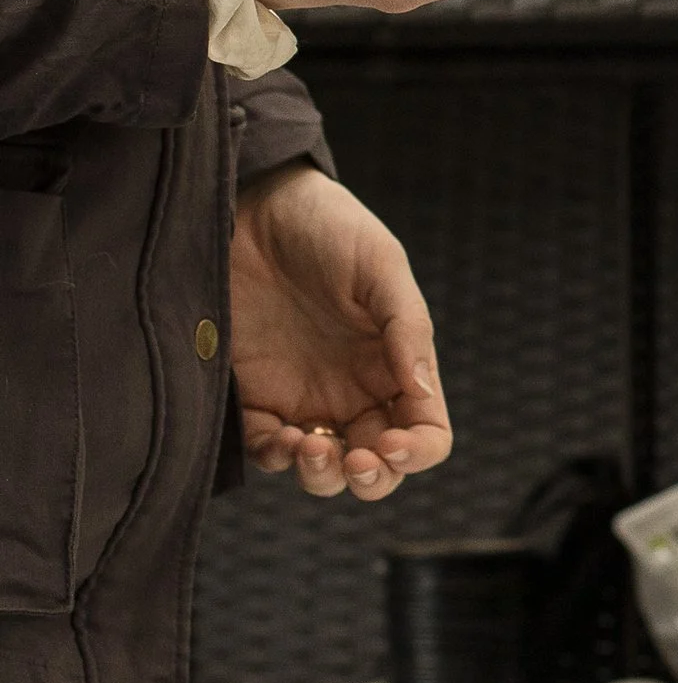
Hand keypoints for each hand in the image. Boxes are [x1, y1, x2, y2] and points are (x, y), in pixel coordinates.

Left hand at [231, 164, 450, 500]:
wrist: (247, 204)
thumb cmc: (326, 226)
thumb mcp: (380, 265)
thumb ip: (406, 328)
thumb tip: (422, 394)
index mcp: (399, 364)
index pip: (425, 431)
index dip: (416, 451)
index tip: (389, 442)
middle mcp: (357, 390)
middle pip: (378, 466)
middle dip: (371, 479)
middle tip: (352, 459)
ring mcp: (305, 397)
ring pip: (324, 472)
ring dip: (323, 478)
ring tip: (311, 447)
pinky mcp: (254, 396)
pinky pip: (268, 450)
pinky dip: (276, 458)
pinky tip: (278, 438)